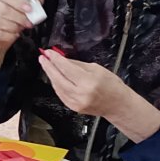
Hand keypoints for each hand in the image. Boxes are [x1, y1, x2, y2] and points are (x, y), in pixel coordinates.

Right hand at [0, 0, 35, 71]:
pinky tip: (14, 33)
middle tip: (29, 21)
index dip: (18, 1)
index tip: (29, 8)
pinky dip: (10, 35)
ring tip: (21, 27)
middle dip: (19, 16)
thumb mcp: (19, 4)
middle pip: (3, 9)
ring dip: (15, 26)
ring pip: (1, 22)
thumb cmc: (9, 16)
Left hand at [39, 49, 159, 140]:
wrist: (117, 104)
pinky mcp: (73, 107)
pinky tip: (54, 77)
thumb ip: (76, 64)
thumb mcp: (96, 69)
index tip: (48, 53)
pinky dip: (56, 84)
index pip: (66, 68)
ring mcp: (76, 103)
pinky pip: (60, 94)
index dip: (55, 59)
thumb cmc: (111, 85)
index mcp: (88, 82)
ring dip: (51, 75)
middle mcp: (81, 94)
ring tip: (47, 66)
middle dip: (48, 67)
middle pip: (58, 78)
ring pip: (57, 86)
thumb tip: (62, 59)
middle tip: (42, 58)